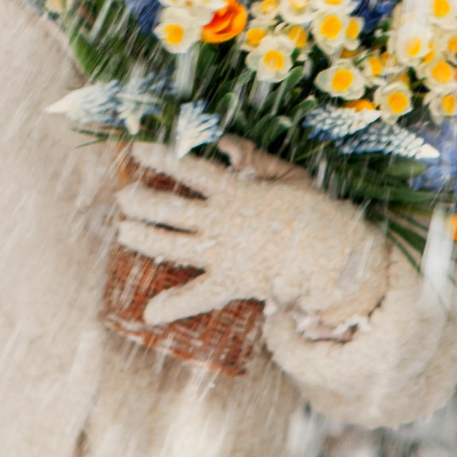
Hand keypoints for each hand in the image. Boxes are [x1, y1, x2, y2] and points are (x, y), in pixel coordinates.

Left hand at [116, 137, 389, 327]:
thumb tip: (224, 144)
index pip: (188, 170)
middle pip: (170, 209)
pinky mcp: (231, 283)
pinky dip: (174, 305)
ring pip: (172, 245)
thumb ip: (255, 158)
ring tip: (124, 230)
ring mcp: (223, 254)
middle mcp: (222, 222)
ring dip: (144, 237)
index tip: (137, 150)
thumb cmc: (314, 212)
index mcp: (235, 192)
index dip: (160, 158)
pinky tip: (150, 313)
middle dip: (142, 201)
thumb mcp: (289, 176)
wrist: (332, 257)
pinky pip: (198, 295)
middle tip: (124, 198)